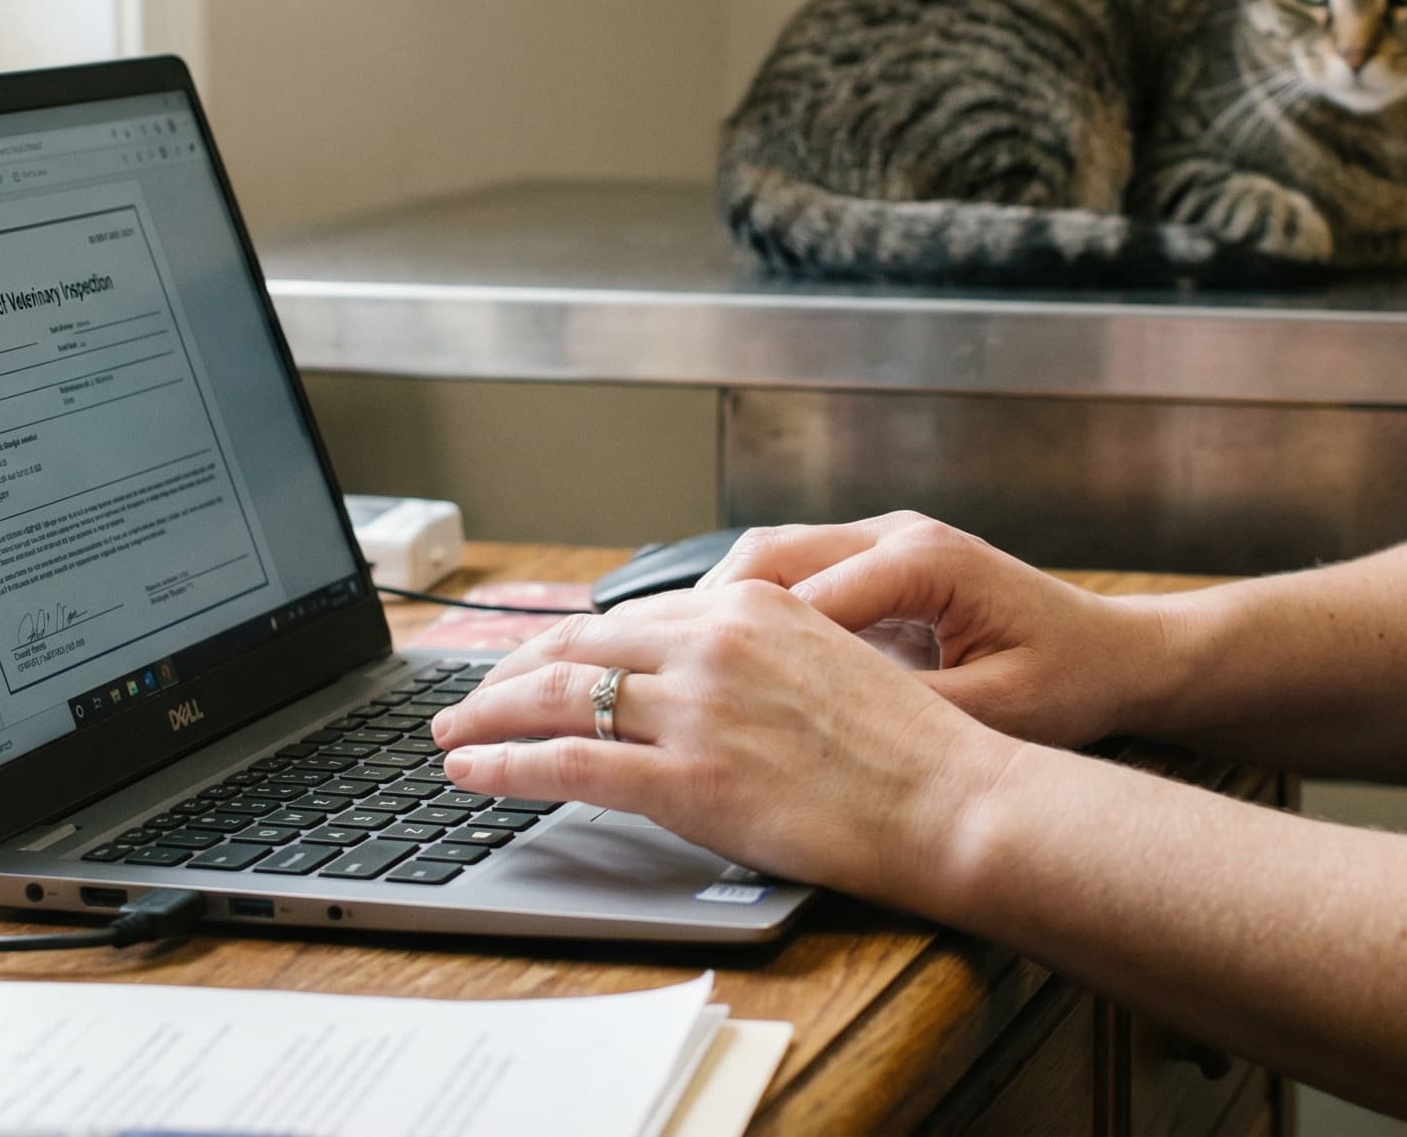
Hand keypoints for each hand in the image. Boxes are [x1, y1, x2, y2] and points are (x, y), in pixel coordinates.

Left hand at [430, 581, 1019, 906]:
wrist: (956, 800)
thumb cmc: (914, 749)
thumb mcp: (833, 662)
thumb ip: (759, 656)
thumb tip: (698, 676)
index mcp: (753, 606)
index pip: (630, 616)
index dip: (567, 641)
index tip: (535, 660)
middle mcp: (715, 643)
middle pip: (577, 646)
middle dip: (509, 673)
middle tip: (471, 696)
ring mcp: (697, 710)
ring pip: (557, 698)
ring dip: (487, 715)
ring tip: (450, 733)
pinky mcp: (689, 779)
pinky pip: (568, 764)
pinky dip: (505, 766)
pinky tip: (471, 774)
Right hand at [699, 512, 1181, 747]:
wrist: (1121, 655)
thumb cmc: (1071, 681)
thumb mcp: (999, 713)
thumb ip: (913, 716)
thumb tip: (827, 740)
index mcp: (924, 560)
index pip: (802, 592)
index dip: (734, 643)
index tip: (680, 687)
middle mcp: (895, 535)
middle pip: (765, 555)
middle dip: (698, 614)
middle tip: (640, 669)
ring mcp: (884, 543)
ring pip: (767, 558)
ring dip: (714, 610)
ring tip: (664, 667)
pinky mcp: (879, 567)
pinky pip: (791, 578)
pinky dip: (746, 615)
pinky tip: (716, 663)